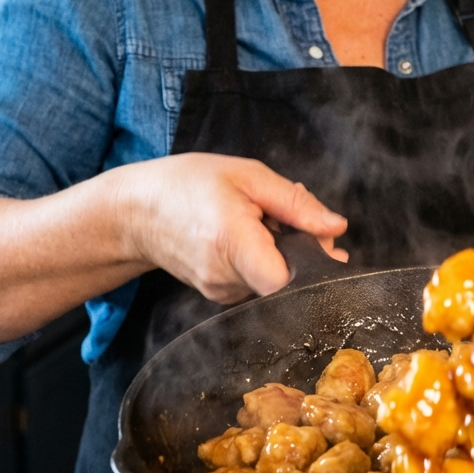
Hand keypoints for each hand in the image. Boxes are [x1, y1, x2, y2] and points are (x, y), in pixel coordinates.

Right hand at [117, 153, 347, 301]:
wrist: (135, 212)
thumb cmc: (187, 184)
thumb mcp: (248, 176)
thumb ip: (296, 204)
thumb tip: (337, 228)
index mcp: (233, 243)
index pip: (287, 283)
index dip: (314, 265)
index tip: (319, 242)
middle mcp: (226, 278)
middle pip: (289, 279)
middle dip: (304, 249)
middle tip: (287, 216)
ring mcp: (221, 293)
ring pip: (276, 281)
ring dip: (283, 253)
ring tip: (261, 222)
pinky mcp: (220, 296)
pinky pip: (259, 283)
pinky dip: (265, 261)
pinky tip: (250, 237)